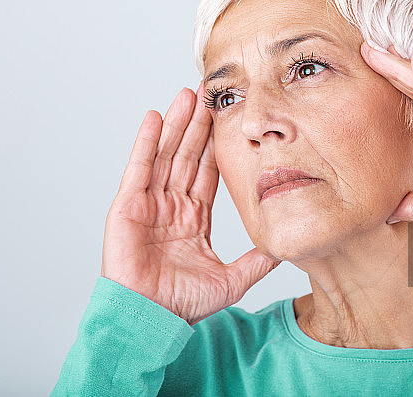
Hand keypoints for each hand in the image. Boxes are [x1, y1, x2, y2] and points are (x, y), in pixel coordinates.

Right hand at [100, 85, 280, 324]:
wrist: (150, 319)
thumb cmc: (182, 304)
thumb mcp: (232, 279)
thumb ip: (257, 261)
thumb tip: (285, 249)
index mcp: (193, 217)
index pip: (208, 172)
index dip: (217, 145)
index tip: (227, 119)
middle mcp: (171, 205)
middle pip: (187, 156)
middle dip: (198, 125)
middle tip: (208, 93)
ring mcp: (149, 204)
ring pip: (166, 155)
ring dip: (176, 124)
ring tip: (187, 95)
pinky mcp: (128, 206)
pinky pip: (139, 168)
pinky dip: (146, 142)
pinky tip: (155, 117)